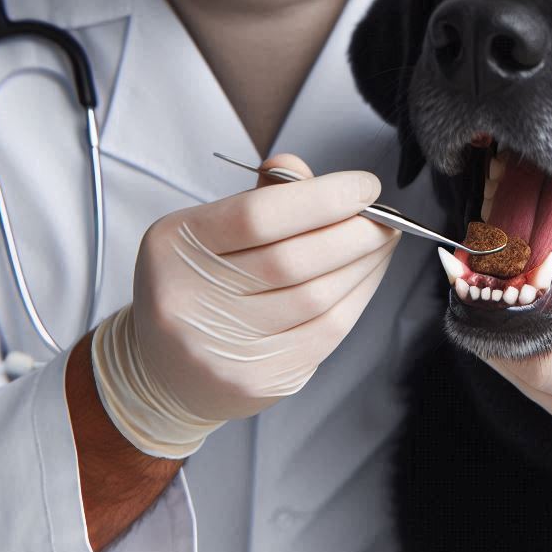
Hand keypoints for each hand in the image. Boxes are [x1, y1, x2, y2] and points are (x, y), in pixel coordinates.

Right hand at [91, 154, 399, 457]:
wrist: (165, 370)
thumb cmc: (201, 280)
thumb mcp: (211, 227)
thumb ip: (261, 195)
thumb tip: (305, 171)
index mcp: (176, 246)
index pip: (259, 214)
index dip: (324, 197)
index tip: (366, 186)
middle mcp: (188, 300)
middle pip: (294, 260)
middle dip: (355, 233)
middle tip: (386, 218)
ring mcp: (220, 349)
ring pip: (317, 297)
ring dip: (364, 264)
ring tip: (383, 242)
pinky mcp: (255, 381)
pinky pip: (326, 332)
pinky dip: (358, 296)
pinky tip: (368, 275)